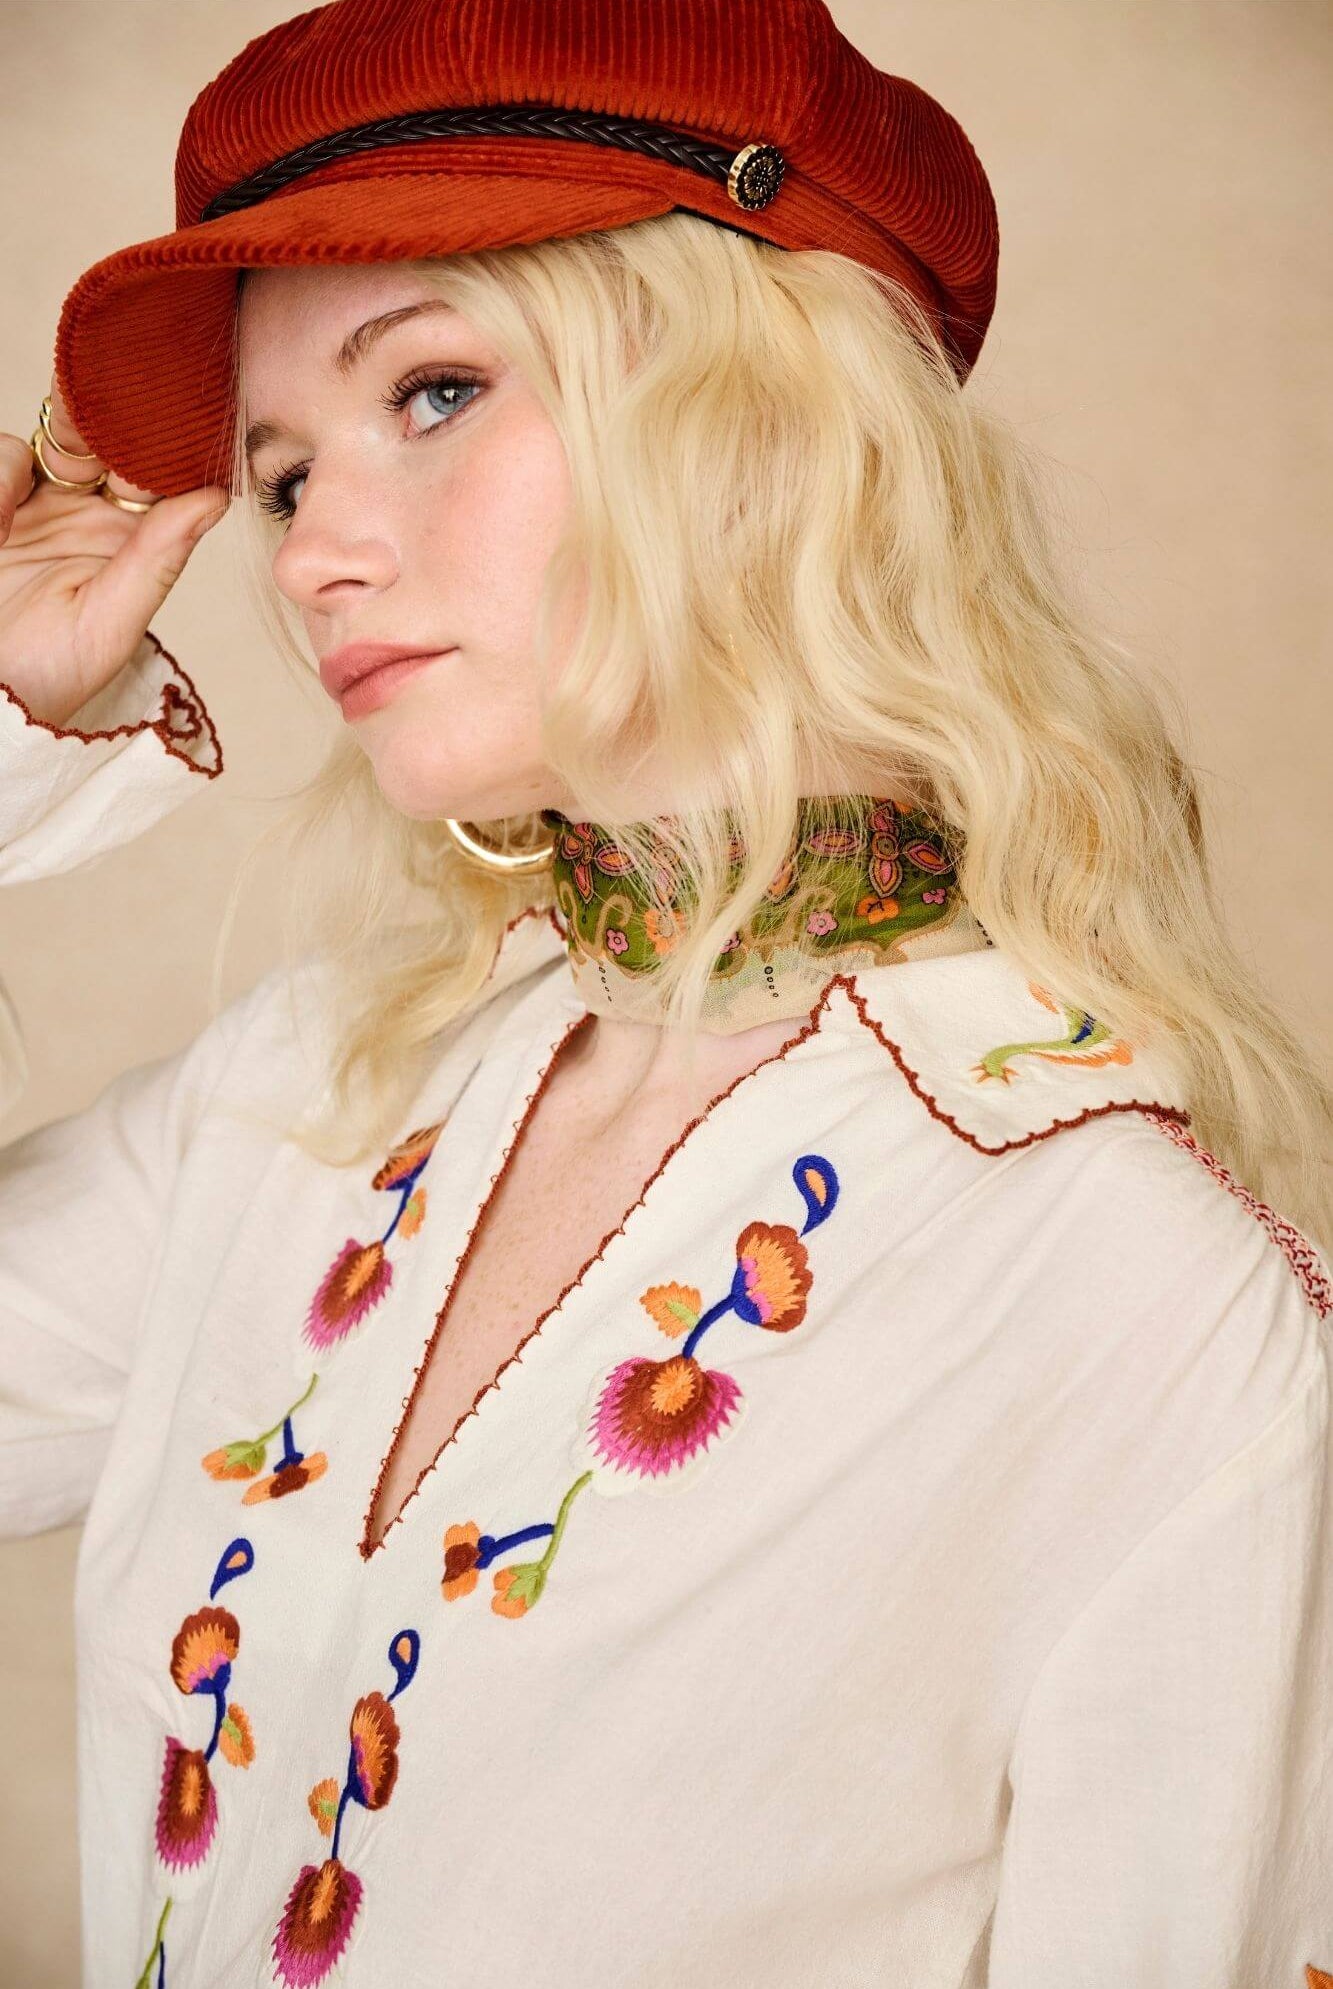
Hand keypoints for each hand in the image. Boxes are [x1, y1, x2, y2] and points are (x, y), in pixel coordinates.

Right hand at [0, 376, 228, 727]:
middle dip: (108, 415)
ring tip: (22, 515)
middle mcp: (87, 513)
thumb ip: (157, 558)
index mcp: (130, 542)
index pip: (160, 474)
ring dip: (50, 445)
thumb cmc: (46, 678)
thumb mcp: (108, 623)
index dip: (171, 439)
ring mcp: (38, 503)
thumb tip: (215, 500)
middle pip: (107, 437)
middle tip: (105, 404)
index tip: (179, 409)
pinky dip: (0, 479)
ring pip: (53, 436)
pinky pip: (3, 458)